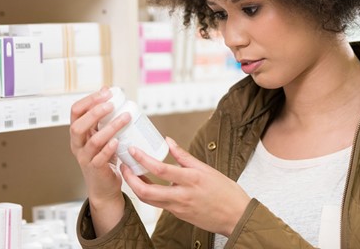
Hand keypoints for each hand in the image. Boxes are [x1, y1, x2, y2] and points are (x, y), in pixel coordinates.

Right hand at [69, 87, 131, 233]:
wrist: (104, 185)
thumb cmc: (103, 156)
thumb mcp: (101, 133)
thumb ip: (101, 115)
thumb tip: (107, 90)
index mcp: (79, 133)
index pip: (76, 111)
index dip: (89, 100)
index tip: (106, 93)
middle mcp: (78, 144)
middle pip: (78, 126)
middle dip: (94, 113)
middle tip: (111, 105)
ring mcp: (85, 158)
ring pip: (93, 141)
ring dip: (110, 128)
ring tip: (125, 118)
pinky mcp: (95, 169)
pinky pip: (99, 158)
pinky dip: (108, 149)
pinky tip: (117, 141)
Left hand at [122, 137, 250, 236]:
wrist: (235, 216)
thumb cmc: (225, 192)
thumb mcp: (206, 169)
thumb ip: (184, 156)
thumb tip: (169, 142)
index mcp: (191, 180)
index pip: (160, 169)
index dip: (143, 159)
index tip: (133, 150)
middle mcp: (182, 195)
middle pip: (146, 191)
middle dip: (130, 179)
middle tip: (123, 166)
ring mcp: (178, 208)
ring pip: (149, 200)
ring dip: (136, 187)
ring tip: (131, 174)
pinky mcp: (178, 215)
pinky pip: (158, 204)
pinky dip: (149, 193)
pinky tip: (147, 183)